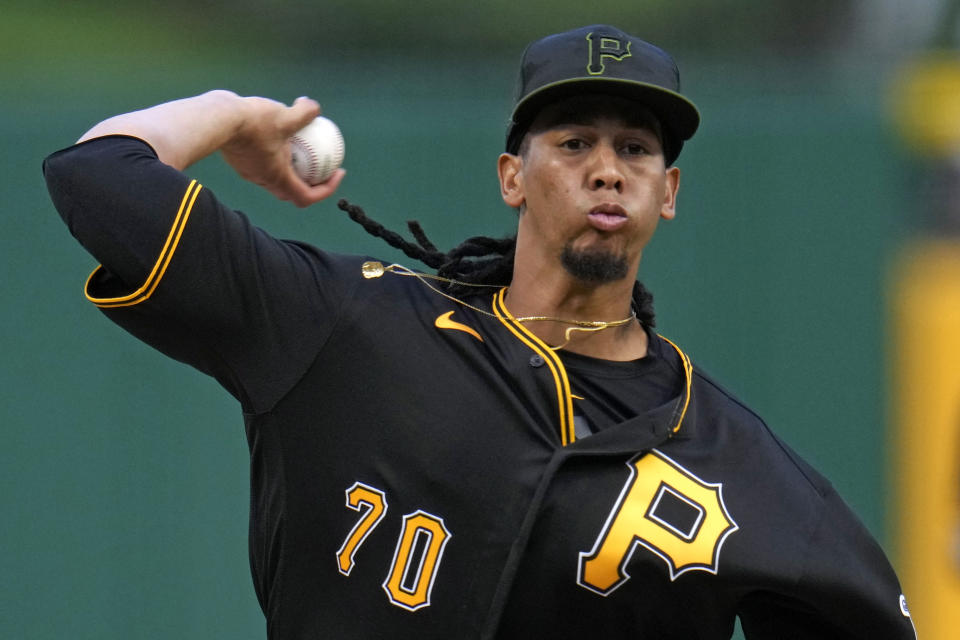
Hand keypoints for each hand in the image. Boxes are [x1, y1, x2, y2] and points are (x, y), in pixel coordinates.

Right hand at [221, 96, 344, 207]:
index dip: (326, 189)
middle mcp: (263, 180)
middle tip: (322, 165)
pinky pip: (262, 162)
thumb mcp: (286, 115)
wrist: (215, 118)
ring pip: (275, 175)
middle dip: (310, 182)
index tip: (337, 173)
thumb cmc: (252, 121)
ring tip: (301, 145)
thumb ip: (305, 113)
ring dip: (291, 167)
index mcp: (279, 178)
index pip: (307, 197)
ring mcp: (249, 172)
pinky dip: (275, 154)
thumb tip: (315, 108)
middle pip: (292, 190)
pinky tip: (277, 132)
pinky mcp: (239, 161)